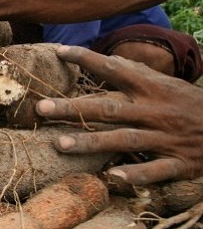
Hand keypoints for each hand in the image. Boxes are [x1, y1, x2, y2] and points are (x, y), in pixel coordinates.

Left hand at [35, 45, 202, 184]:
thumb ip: (138, 73)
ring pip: (124, 139)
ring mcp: (166, 138)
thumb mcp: (169, 84)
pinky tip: (111, 176)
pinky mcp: (179, 163)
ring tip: (60, 144)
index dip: (87, 59)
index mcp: (151, 89)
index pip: (115, 69)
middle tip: (41, 108)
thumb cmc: (193, 106)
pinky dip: (135, 173)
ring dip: (92, 142)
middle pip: (109, 107)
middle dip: (74, 109)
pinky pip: (155, 170)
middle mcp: (154, 111)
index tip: (58, 51)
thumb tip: (110, 58)